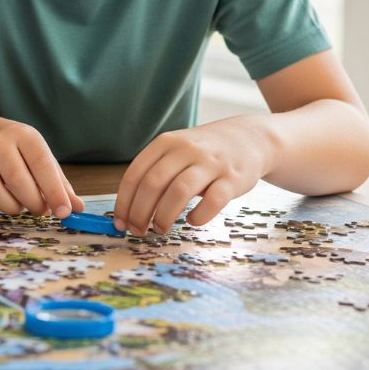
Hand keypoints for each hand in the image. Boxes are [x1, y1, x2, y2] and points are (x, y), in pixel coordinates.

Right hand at [0, 113, 84, 218]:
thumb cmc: (14, 149)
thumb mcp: (38, 154)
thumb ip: (58, 182)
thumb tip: (78, 208)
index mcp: (23, 135)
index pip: (42, 164)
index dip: (54, 191)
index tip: (64, 212)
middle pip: (17, 180)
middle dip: (33, 203)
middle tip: (40, 210)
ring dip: (10, 207)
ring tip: (18, 206)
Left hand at [113, 118, 273, 234]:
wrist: (248, 139)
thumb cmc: (202, 153)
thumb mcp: (176, 151)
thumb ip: (155, 173)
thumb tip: (129, 211)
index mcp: (165, 143)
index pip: (135, 175)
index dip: (124, 203)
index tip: (120, 223)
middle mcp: (186, 150)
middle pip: (153, 184)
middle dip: (140, 213)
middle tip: (138, 231)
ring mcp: (210, 163)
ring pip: (179, 192)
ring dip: (164, 216)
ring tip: (160, 229)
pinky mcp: (232, 179)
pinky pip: (212, 202)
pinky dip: (198, 216)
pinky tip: (192, 220)